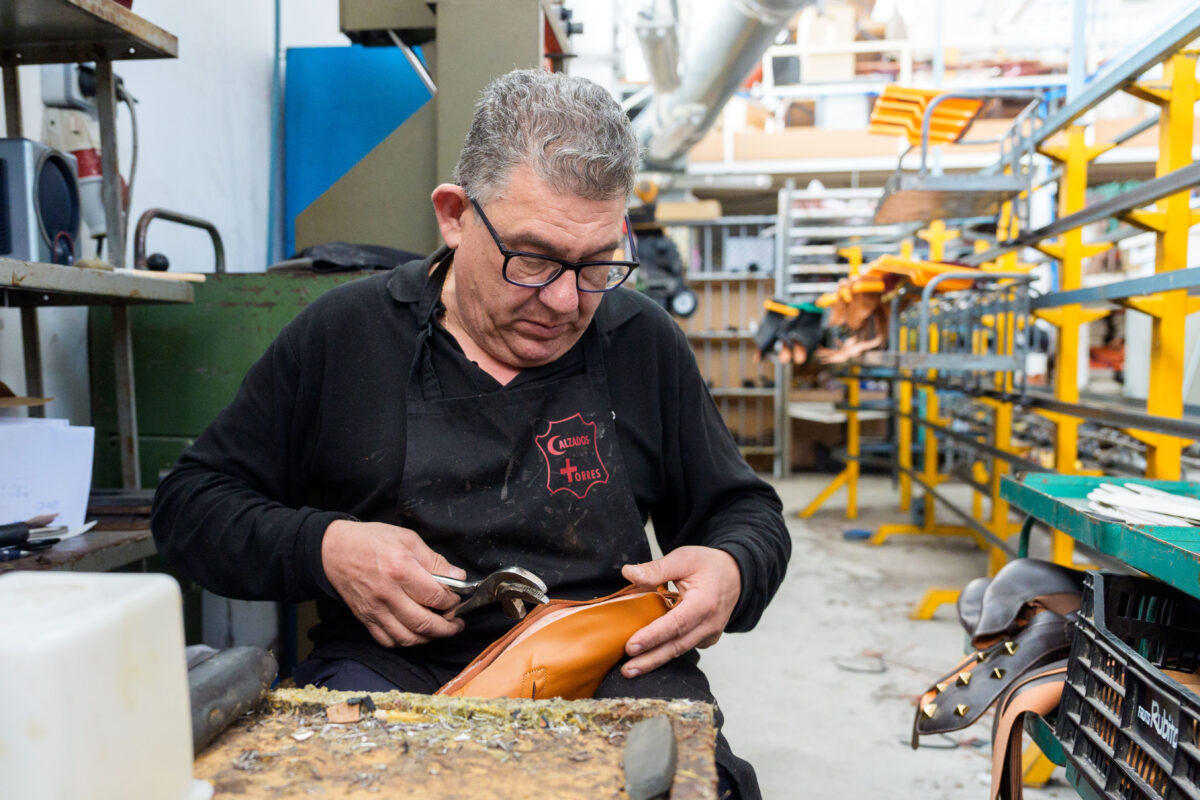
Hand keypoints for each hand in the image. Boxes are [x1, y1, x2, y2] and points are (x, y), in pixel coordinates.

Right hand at [321, 519, 466, 647]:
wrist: (334, 550)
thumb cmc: (371, 540)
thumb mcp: (408, 538)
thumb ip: (434, 560)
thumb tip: (458, 577)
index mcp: (401, 569)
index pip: (435, 596)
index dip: (452, 602)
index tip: (456, 599)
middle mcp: (388, 594)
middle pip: (424, 623)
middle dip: (446, 628)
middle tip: (456, 624)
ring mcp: (375, 609)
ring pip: (407, 638)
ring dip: (428, 639)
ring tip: (440, 631)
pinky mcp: (365, 618)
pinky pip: (388, 640)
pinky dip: (404, 642)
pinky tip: (414, 634)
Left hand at [620, 546, 741, 677]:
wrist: (735, 576)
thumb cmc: (708, 566)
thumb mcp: (683, 558)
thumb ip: (656, 568)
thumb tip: (628, 573)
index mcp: (704, 602)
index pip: (676, 624)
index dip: (653, 636)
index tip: (631, 646)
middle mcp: (710, 624)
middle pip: (676, 646)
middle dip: (650, 660)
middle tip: (627, 671)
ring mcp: (710, 634)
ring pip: (679, 650)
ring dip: (654, 661)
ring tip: (630, 670)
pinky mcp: (706, 639)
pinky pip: (683, 647)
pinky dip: (665, 652)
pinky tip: (645, 657)